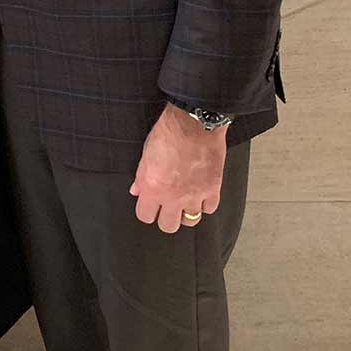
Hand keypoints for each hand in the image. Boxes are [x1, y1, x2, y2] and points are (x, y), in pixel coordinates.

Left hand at [129, 103, 226, 232]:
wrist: (195, 124)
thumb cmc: (169, 134)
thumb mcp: (146, 154)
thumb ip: (141, 177)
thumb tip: (137, 190)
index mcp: (153, 188)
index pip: (145, 216)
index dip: (147, 211)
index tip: (150, 206)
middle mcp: (173, 197)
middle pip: (168, 226)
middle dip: (167, 217)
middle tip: (168, 206)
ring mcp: (194, 195)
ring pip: (191, 221)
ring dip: (187, 213)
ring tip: (185, 201)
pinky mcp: (213, 189)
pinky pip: (210, 208)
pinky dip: (206, 203)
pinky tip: (202, 193)